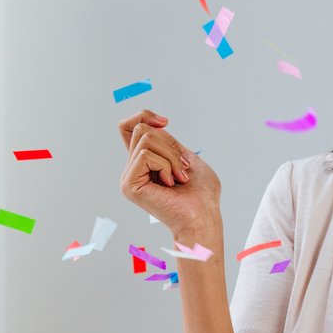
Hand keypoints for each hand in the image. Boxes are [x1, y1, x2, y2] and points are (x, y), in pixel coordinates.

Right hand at [116, 109, 222, 241]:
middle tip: (182, 167)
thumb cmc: (202, 195)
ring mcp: (129, 178)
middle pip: (141, 128)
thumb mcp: (187, 157)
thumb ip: (168, 141)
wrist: (204, 217)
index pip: (128, 127)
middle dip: (169, 143)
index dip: (144, 116)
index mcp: (144, 163)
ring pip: (145, 139)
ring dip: (171, 156)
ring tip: (178, 177)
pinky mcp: (129, 185)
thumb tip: (151, 125)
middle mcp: (133, 169)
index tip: (165, 122)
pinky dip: (166, 165)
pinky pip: (145, 155)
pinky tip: (170, 184)